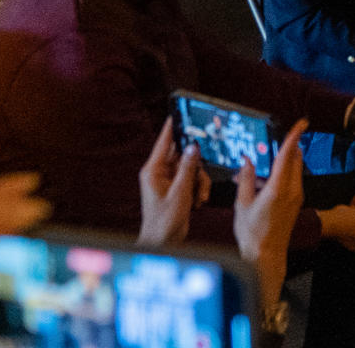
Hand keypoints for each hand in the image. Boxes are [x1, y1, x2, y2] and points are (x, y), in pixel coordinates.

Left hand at [138, 117, 209, 245]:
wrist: (163, 241)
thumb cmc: (164, 221)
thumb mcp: (180, 192)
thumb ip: (188, 168)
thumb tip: (194, 148)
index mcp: (153, 170)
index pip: (164, 141)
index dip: (173, 126)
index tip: (180, 112)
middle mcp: (159, 173)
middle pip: (183, 155)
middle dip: (196, 166)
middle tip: (201, 175)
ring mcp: (168, 180)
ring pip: (192, 168)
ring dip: (199, 181)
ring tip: (198, 196)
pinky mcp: (176, 188)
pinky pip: (193, 179)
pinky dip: (198, 188)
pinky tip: (196, 201)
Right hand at [234, 120, 305, 311]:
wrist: (267, 256)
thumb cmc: (252, 233)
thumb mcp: (242, 204)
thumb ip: (246, 179)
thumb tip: (247, 161)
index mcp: (278, 188)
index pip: (288, 155)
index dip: (295, 136)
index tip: (302, 122)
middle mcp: (292, 190)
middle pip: (295, 159)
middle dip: (288, 146)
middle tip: (275, 140)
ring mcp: (297, 197)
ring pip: (295, 170)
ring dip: (283, 162)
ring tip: (261, 166)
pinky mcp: (296, 202)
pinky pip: (293, 181)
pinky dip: (283, 174)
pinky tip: (265, 182)